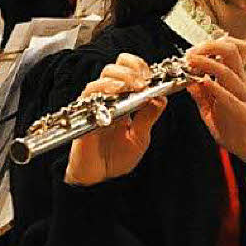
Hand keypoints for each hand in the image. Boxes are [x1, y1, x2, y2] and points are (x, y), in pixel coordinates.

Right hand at [64, 54, 166, 186]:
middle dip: (132, 68)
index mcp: (124, 102)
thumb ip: (148, 117)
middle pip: (115, 67)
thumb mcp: (140, 138)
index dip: (140, 67)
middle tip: (144, 81)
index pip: (129, 72)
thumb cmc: (115, 159)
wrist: (98, 178)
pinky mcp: (85, 113)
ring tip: (135, 86)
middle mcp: (109, 99)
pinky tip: (117, 92)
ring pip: (104, 75)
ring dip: (122, 76)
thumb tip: (161, 98)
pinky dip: (105, 88)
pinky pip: (90, 93)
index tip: (152, 75)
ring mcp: (96, 104)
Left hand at [185, 38, 245, 168]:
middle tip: (191, 53)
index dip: (208, 45)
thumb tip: (189, 82)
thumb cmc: (240, 131)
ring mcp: (244, 98)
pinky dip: (217, 88)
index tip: (191, 52)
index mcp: (235, 82)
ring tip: (193, 62)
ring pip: (229, 71)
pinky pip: (231, 98)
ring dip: (208, 63)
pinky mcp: (245, 114)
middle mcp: (240, 85)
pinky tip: (205, 82)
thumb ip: (202, 97)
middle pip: (231, 52)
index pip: (227, 51)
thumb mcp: (214, 112)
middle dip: (208, 46)